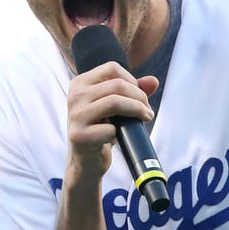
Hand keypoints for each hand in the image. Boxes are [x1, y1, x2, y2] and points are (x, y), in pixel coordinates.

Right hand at [65, 60, 157, 181]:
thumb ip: (133, 91)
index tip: (139, 96)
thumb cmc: (101, 130)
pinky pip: (110, 129)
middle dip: (139, 97)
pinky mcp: (78, 136)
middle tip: (147, 111)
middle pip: (117, 85)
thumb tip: (153, 81)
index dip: (132, 80)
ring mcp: (75, 116)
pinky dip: (119, 133)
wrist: (86, 161)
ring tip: (145, 118)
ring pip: (115, 102)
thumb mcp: (115, 107)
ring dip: (136, 110)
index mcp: (80, 83)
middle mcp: (75, 96)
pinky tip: (118, 137)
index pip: (112, 68)